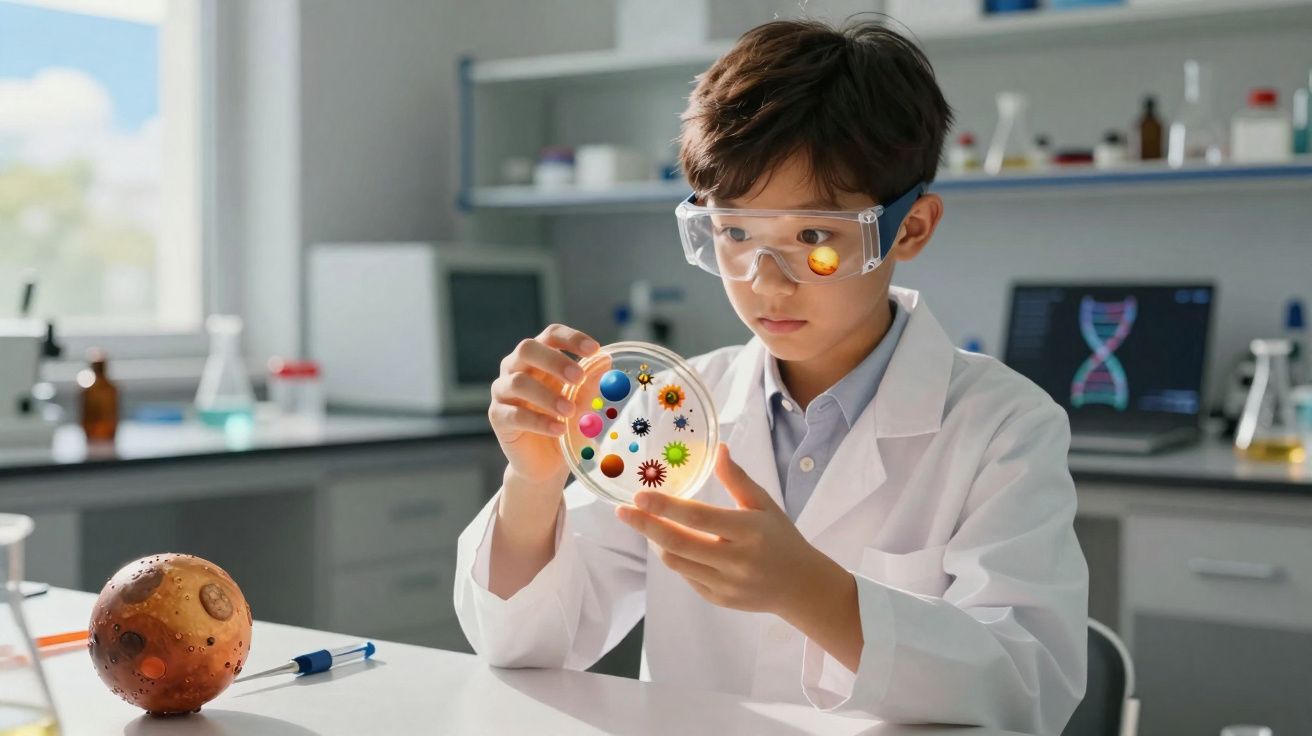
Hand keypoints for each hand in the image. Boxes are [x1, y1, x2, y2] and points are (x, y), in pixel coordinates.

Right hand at [488, 324, 603, 488]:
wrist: (547, 463)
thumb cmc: (564, 425)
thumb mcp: (582, 404)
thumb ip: (589, 385)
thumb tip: (605, 361)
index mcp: (539, 358)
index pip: (551, 335)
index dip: (571, 338)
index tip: (594, 350)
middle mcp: (516, 368)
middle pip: (527, 349)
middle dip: (554, 361)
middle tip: (578, 377)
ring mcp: (503, 391)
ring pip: (518, 382)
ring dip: (547, 395)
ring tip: (570, 412)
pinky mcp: (497, 416)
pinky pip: (514, 414)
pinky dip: (539, 421)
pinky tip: (559, 430)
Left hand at [616, 442, 826, 615]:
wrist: (800, 587)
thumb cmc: (781, 538)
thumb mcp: (765, 504)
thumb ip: (738, 479)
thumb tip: (719, 449)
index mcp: (748, 531)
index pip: (698, 518)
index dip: (665, 507)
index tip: (639, 496)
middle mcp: (735, 561)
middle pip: (678, 543)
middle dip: (645, 526)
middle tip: (622, 511)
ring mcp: (725, 584)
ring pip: (676, 562)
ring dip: (655, 541)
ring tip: (646, 523)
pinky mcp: (717, 599)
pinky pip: (685, 576)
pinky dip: (673, 557)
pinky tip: (670, 542)